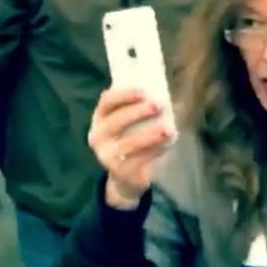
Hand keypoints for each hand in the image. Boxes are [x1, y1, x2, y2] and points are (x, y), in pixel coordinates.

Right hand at [87, 88, 172, 210]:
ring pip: (129, 143)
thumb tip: (163, 94)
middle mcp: (98, 136)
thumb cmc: (130, 137)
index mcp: (100, 117)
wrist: (125, 174)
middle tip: (159, 105)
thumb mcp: (128, 121)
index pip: (107, 101)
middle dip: (138, 112)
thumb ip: (139, 106)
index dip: (124, 95)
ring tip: (168, 129)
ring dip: (150, 134)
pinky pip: (139, 159)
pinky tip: (168, 142)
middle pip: (116, 121)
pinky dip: (155, 149)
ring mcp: (107, 156)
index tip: (143, 92)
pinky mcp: (121, 171)